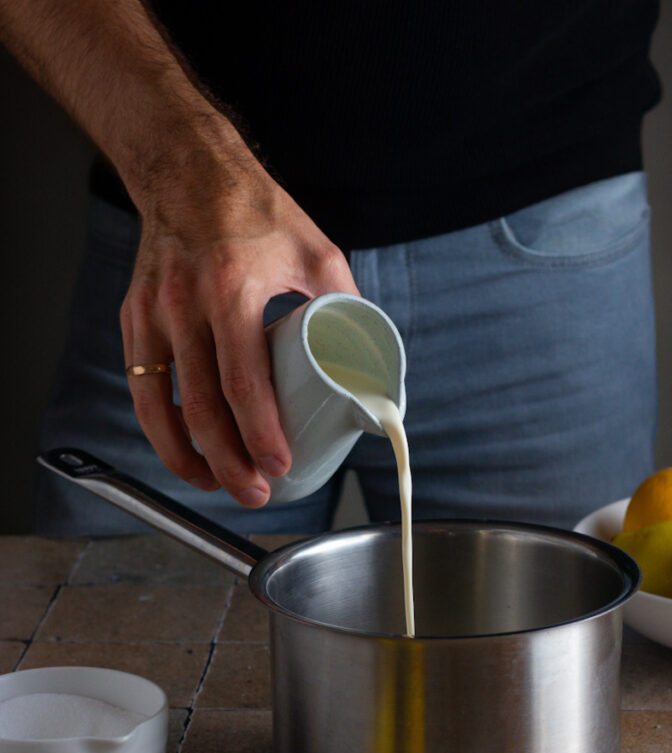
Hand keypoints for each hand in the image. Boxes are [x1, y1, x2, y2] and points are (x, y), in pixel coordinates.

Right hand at [121, 135, 357, 506]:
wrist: (186, 169)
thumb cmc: (253, 208)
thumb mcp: (314, 248)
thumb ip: (344, 301)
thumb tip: (365, 354)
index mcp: (232, 287)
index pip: (244, 380)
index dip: (261, 433)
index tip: (279, 465)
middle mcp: (184, 304)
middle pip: (201, 407)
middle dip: (228, 463)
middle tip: (255, 492)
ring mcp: (151, 313)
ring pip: (160, 407)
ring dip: (187, 458)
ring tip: (216, 485)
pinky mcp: (133, 319)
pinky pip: (141, 388)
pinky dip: (160, 428)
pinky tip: (184, 450)